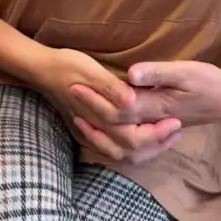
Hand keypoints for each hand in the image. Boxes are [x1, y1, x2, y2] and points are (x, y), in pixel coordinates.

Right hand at [37, 48, 181, 162]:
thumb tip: (132, 101)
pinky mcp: (88, 128)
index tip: (176, 121)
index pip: (135, 139)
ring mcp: (91, 132)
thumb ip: (111, 88)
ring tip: (166, 134)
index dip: (158, 134)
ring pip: (123, 153)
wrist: (42, 70)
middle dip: (157, 143)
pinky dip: (132, 146)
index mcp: (101, 119)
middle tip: (177, 129)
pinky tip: (142, 133)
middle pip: (132, 152)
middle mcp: (97, 131)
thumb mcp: (91, 71)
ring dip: (146, 147)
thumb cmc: (68, 66)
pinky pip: (113, 147)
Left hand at [72, 61, 220, 129]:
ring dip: (98, 130)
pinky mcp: (158, 125)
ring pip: (120, 140)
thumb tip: (130, 75)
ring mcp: (155, 126)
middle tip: (68, 93)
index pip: (117, 108)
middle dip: (89, 111)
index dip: (93, 98)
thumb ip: (157, 74)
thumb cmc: (208, 81)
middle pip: (113, 126)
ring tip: (78, 117)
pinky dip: (112, 137)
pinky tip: (103, 127)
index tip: (73, 83)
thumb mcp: (185, 72)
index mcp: (155, 107)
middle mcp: (152, 121)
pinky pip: (129, 140)